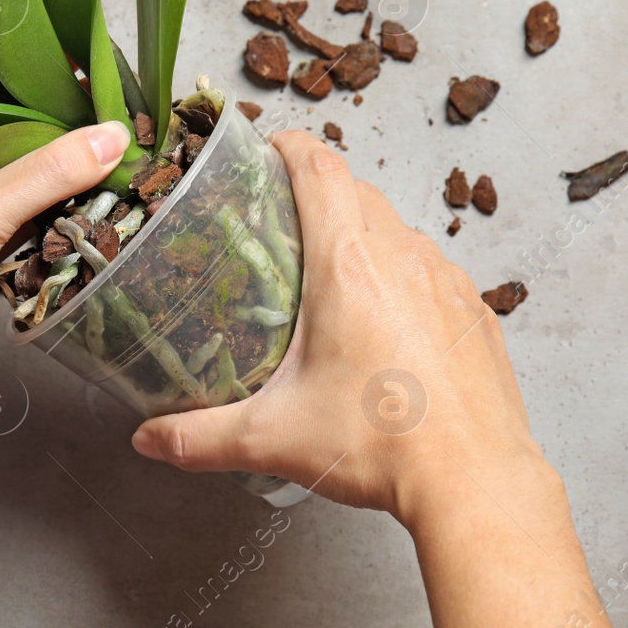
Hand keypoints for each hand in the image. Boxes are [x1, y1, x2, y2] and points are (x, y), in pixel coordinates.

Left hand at [0, 116, 131, 433]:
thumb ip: (43, 173)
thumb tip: (108, 135)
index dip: (32, 95)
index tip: (87, 86)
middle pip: (2, 144)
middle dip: (55, 141)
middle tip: (111, 126)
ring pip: (15, 187)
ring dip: (59, 183)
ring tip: (113, 161)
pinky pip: (20, 226)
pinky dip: (52, 221)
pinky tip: (90, 210)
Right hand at [130, 131, 558, 522]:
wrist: (476, 482)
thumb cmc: (383, 446)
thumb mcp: (274, 438)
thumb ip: (200, 436)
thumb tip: (150, 438)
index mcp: (348, 265)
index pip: (318, 167)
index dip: (288, 146)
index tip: (267, 149)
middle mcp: (403, 257)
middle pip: (357, 192)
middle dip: (318, 195)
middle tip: (281, 225)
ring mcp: (448, 282)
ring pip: (400, 231)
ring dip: (364, 239)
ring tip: (331, 280)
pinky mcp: (477, 313)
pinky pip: (434, 274)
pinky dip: (405, 281)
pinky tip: (387, 328)